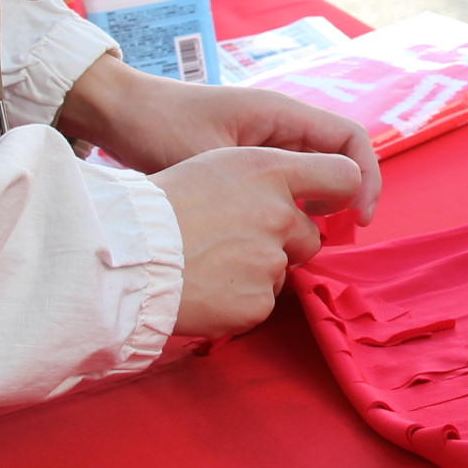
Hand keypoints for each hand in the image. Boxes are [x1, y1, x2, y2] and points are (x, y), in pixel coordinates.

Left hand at [60, 56, 380, 221]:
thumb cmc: (161, 127)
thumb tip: (303, 216)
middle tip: (338, 241)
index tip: (358, 220)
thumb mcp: (212, 158)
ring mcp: (266, 142)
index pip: (350, 141)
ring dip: (322, 207)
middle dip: (348, 199)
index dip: (366, 179)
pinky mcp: (248, 161)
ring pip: (315, 175)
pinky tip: (279, 235)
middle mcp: (282, 125)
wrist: (120, 113)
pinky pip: (289, 184)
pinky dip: (295, 208)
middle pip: (339, 160)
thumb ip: (261, 184)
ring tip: (309, 243)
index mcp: (283, 114)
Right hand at [149, 146, 364, 338]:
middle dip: (283, 243)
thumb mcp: (215, 164)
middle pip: (311, 236)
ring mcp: (270, 261)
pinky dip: (239, 300)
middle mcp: (279, 214)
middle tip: (231, 240)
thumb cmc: (162, 204)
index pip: (344, 175)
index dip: (340, 190)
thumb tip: (297, 196)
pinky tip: (206, 286)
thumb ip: (265, 178)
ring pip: (282, 270)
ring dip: (256, 271)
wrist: (124, 255)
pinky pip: (261, 302)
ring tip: (209, 262)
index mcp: (268, 170)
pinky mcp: (257, 302)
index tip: (329, 203)